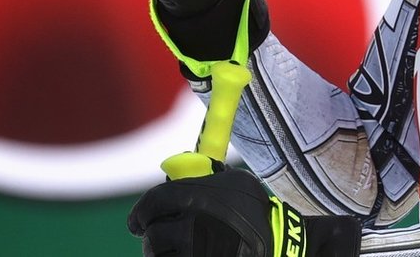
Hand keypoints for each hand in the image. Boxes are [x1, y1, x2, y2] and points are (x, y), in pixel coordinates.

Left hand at [127, 169, 359, 256]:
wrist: (282, 241)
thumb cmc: (255, 208)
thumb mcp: (233, 181)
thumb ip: (205, 175)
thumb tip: (175, 171)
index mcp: (194, 197)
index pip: (151, 204)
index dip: (140, 214)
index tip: (137, 222)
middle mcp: (190, 225)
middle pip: (152, 235)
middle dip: (152, 236)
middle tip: (158, 237)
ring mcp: (195, 252)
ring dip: (163, 255)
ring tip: (175, 251)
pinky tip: (186, 256)